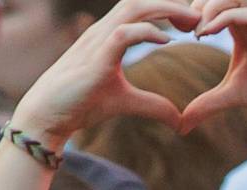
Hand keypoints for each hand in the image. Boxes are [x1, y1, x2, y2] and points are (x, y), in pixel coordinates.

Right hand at [11, 0, 196, 144]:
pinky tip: (168, 41)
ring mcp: (97, 40)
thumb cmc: (81, 105)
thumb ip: (153, 105)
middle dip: (171, 4)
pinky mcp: (95, 57)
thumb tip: (179, 120)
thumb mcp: (126, 103)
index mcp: (109, 36)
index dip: (167, 9)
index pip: (140, 9)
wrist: (48, 116)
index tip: (191, 23)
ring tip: (190, 23)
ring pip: (134, 8)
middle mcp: (103, 31)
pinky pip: (124, 34)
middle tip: (198, 18)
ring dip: (165, 10)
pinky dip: (148, 32)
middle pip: (140, 1)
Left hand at [181, 0, 246, 134]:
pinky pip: (243, 12)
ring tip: (197, 32)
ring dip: (209, 7)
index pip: (215, 2)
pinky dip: (221, 18)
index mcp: (242, 26)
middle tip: (184, 27)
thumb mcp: (232, 95)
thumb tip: (181, 126)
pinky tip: (206, 34)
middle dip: (199, 3)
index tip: (178, 31)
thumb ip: (206, 103)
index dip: (194, 11)